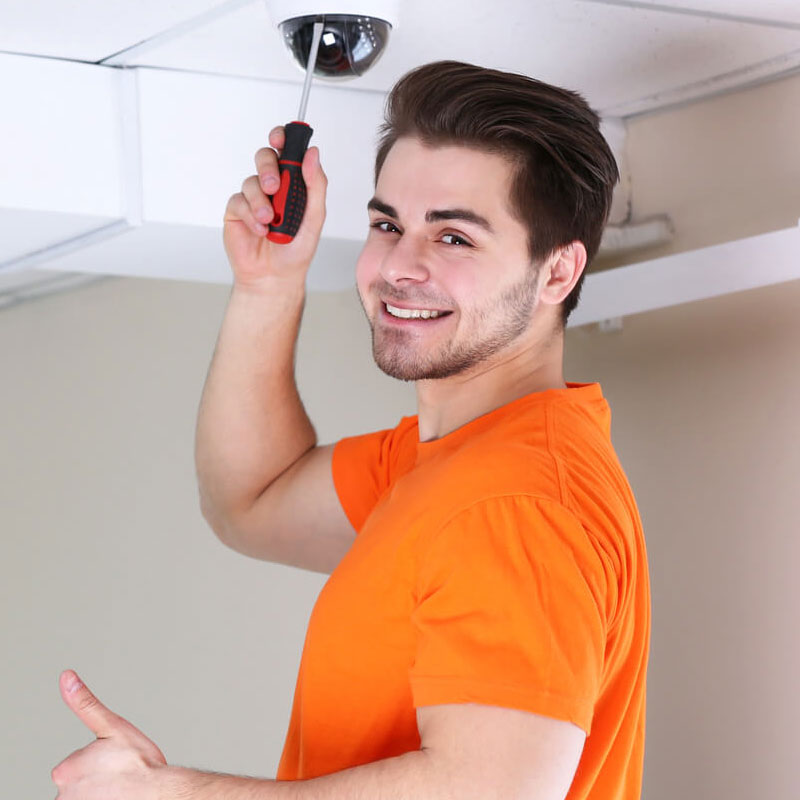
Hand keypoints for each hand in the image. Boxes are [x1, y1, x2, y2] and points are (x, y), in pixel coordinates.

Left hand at [51, 670, 172, 799]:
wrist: (159, 793)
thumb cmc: (140, 762)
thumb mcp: (113, 726)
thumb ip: (85, 704)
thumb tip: (66, 676)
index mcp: (65, 769)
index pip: (77, 765)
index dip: (99, 762)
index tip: (115, 763)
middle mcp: (63, 794)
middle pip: (79, 785)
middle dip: (97, 781)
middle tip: (120, 777)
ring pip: (86, 797)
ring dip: (101, 794)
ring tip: (121, 791)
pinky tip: (118, 796)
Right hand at [222, 126, 327, 288]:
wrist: (275, 277)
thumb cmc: (296, 250)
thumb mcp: (314, 217)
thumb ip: (315, 185)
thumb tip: (313, 154)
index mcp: (293, 183)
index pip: (286, 151)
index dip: (282, 138)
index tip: (280, 137)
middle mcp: (272, 186)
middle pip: (265, 156)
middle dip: (268, 167)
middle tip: (274, 186)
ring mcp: (253, 198)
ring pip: (251, 181)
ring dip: (261, 201)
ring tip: (270, 222)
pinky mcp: (236, 211)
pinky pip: (239, 201)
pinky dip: (250, 214)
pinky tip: (260, 229)